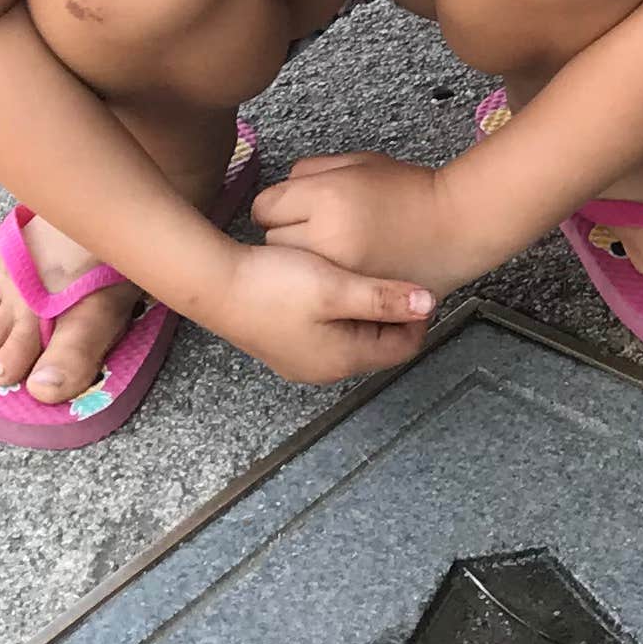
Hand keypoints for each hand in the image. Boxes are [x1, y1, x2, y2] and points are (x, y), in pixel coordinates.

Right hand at [214, 239, 437, 386]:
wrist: (212, 284)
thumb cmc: (272, 287)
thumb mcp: (336, 288)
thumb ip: (384, 298)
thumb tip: (429, 303)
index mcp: (342, 359)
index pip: (402, 348)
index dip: (417, 317)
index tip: (419, 284)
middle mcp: (323, 367)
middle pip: (378, 344)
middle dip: (392, 314)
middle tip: (396, 276)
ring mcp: (301, 357)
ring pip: (353, 336)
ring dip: (366, 310)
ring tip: (367, 276)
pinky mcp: (284, 342)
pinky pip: (328, 331)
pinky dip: (340, 311)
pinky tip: (333, 281)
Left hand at [250, 149, 468, 288]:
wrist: (457, 227)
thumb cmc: (411, 191)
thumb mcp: (360, 162)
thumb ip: (313, 170)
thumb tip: (284, 190)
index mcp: (326, 198)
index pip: (266, 206)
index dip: (281, 204)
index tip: (298, 208)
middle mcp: (327, 237)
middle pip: (274, 239)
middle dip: (290, 233)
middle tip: (321, 229)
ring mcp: (340, 272)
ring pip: (295, 270)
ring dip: (305, 261)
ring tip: (333, 252)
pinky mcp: (353, 296)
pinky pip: (319, 290)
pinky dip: (326, 283)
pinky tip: (345, 270)